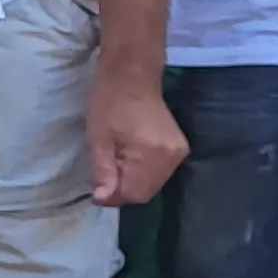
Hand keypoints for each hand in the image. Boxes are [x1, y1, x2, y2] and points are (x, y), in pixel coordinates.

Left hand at [85, 75, 187, 207]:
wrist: (132, 76)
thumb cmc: (109, 103)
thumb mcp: (97, 138)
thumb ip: (102, 171)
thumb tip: (103, 200)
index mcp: (151, 153)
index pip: (134, 194)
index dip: (113, 196)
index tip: (97, 186)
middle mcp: (172, 156)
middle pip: (146, 192)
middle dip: (123, 189)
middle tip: (105, 169)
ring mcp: (179, 152)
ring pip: (153, 184)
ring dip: (133, 181)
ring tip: (117, 160)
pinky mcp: (180, 148)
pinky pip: (160, 173)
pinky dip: (143, 173)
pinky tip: (130, 158)